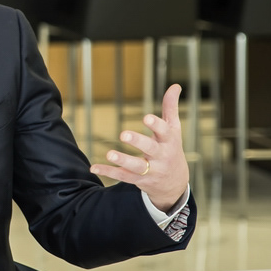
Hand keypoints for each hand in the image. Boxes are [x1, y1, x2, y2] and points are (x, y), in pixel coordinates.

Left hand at [89, 84, 189, 212]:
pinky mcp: (139, 180)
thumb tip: (175, 86)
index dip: (156, 125)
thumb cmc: (172, 149)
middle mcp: (161, 156)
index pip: (165, 132)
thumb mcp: (174, 129)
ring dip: (123, 160)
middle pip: (150, 149)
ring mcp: (151, 170)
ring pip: (137, 166)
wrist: (175, 184)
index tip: (146, 117)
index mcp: (169, 141)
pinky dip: (108, 172)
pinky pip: (123, 176)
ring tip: (109, 153)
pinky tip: (94, 167)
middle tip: (124, 134)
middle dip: (138, 142)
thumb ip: (171, 108)